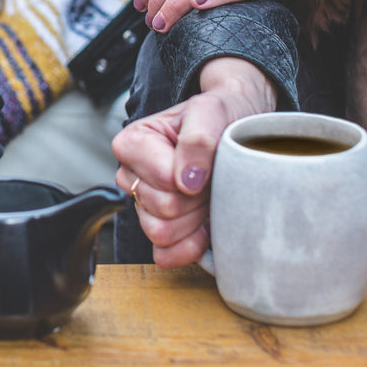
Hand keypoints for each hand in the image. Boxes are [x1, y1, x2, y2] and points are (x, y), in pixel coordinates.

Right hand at [112, 57, 275, 267]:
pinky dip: (191, 245)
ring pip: (162, 233)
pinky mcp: (157, 229)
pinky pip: (165, 255)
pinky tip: (206, 222)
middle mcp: (130, 176)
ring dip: (195, 219)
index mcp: (132, 143)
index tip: (208, 160)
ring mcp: (142, 205)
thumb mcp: (212, 111)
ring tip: (208, 194)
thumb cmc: (220, 116)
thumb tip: (186, 181)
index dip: (193, 177)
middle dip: (196, 198)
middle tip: (212, 177)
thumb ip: (198, 139)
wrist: (236, 129)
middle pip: (163, 209)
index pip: (163, 181)